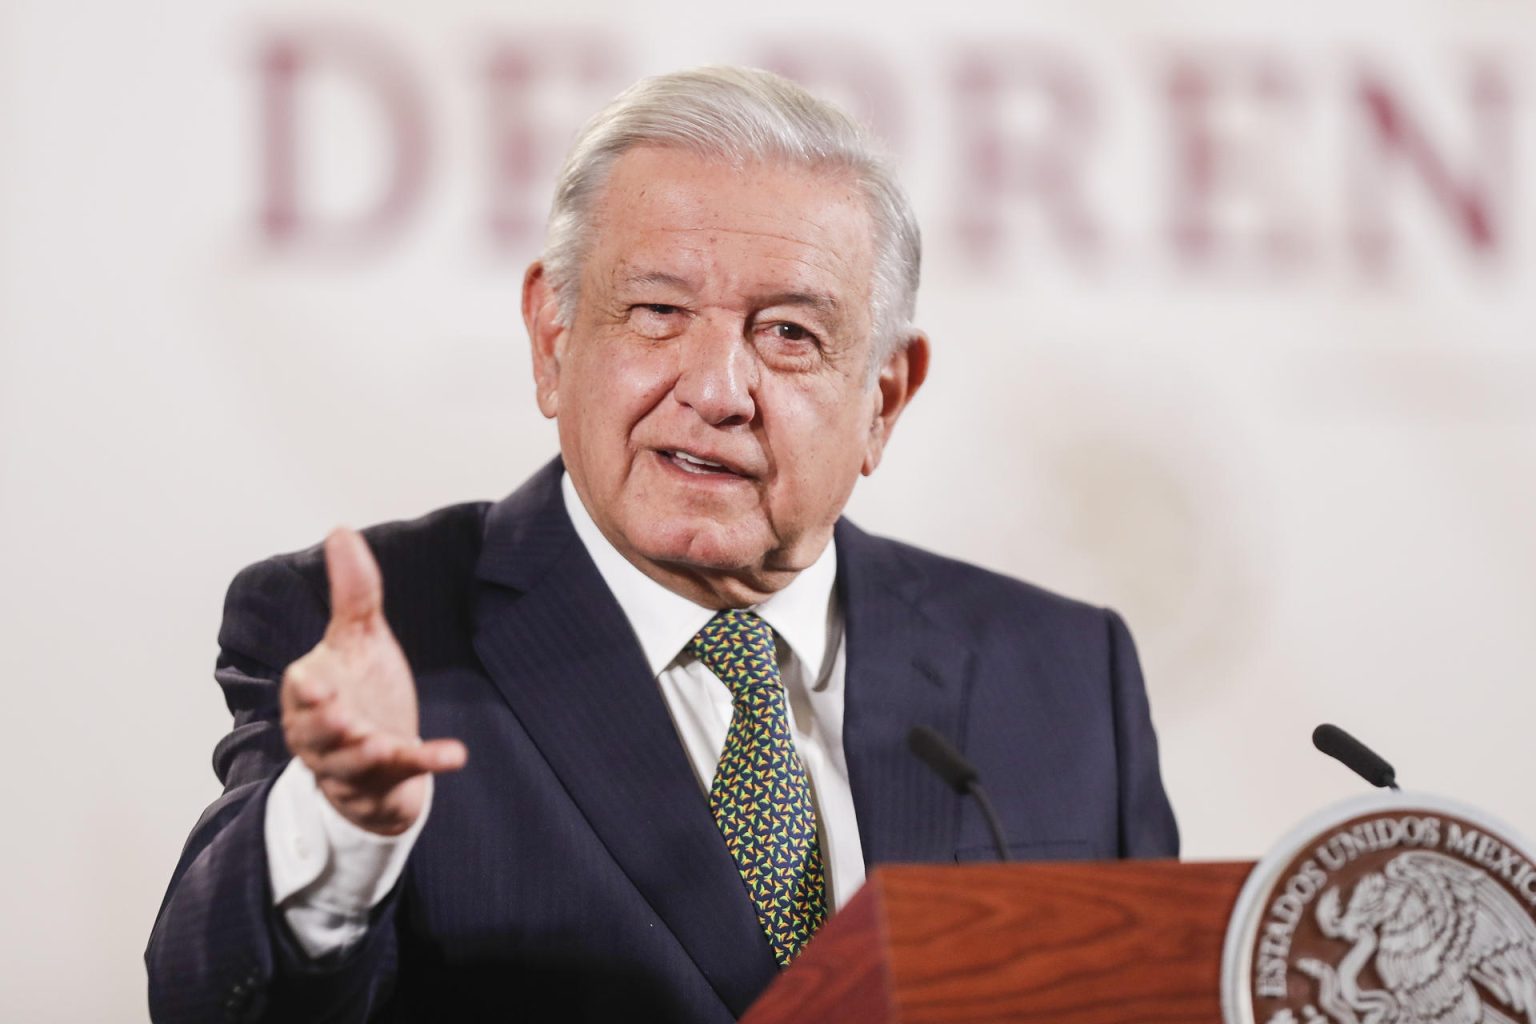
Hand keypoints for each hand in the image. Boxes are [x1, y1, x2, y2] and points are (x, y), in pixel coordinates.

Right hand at [281, 527, 466, 833]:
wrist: (379, 753)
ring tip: (382, 745)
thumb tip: (340, 529)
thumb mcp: (359, 638)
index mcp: (313, 692)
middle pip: (316, 731)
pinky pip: (405, 770)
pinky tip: (455, 754)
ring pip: (351, 761)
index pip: (302, 686)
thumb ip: (353, 591)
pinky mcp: (385, 780)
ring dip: (366, 753)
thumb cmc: (359, 689)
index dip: (309, 688)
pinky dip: (428, 762)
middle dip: (327, 725)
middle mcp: (322, 731)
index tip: (317, 684)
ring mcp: (351, 761)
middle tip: (342, 717)